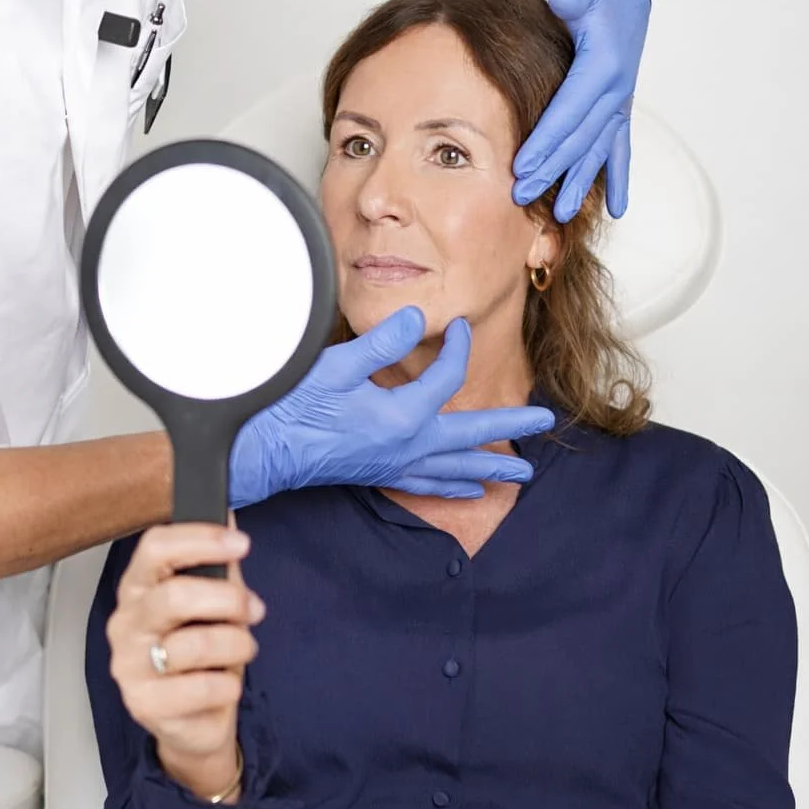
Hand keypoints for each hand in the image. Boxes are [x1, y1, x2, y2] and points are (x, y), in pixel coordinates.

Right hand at [107, 522, 262, 797]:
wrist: (194, 721)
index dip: (200, 540)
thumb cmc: (201, 656)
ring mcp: (129, 665)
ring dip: (235, 645)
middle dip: (228, 600)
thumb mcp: (213, 605)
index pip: (154, 548)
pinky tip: (225, 685)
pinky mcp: (144, 704)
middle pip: (174, 595)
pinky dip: (228, 685)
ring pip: (194, 644)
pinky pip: (202, 687)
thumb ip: (219, 564)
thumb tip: (230, 515)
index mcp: (138, 588)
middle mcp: (126, 623)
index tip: (241, 543)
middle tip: (255, 610)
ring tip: (242, 650)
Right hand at [229, 308, 555, 507]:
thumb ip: (381, 342)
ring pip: (454, 468)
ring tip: (521, 476)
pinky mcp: (380, 472)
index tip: (458, 327)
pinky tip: (468, 492)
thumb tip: (417, 316)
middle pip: (470, 435)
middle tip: (544, 424)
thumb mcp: (337, 365)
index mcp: (402, 416)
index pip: (447, 378)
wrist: (265, 449)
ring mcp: (394, 463)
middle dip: (509, 428)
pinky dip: (452, 487)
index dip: (457, 348)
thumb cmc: (294, 407)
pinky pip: (428, 483)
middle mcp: (406, 445)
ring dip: (489, 467)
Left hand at [513, 0, 651, 221]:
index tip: (521, 166)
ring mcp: (618, 98)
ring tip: (561, 214)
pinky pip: (620, 146)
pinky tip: (619, 209)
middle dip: (551, 170)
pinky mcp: (617, 103)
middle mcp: (615, 86)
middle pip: (580, 137)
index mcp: (603, 61)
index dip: (546, 140)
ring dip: (580, 182)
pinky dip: (619, 177)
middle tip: (521, 197)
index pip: (570, 109)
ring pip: (599, 148)